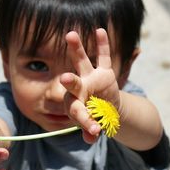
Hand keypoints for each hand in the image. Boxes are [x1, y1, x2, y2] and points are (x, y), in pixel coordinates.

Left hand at [61, 28, 119, 142]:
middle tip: (64, 78)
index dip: (86, 122)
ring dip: (76, 49)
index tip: (94, 131)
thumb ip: (91, 130)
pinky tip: (100, 30)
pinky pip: (103, 56)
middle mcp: (81, 88)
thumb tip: (91, 138)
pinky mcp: (104, 72)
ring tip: (70, 35)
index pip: (77, 111)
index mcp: (76, 105)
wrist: (105, 110)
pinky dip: (102, 44)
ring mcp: (91, 78)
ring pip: (81, 62)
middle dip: (69, 82)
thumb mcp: (95, 126)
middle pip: (73, 84)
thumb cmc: (95, 119)